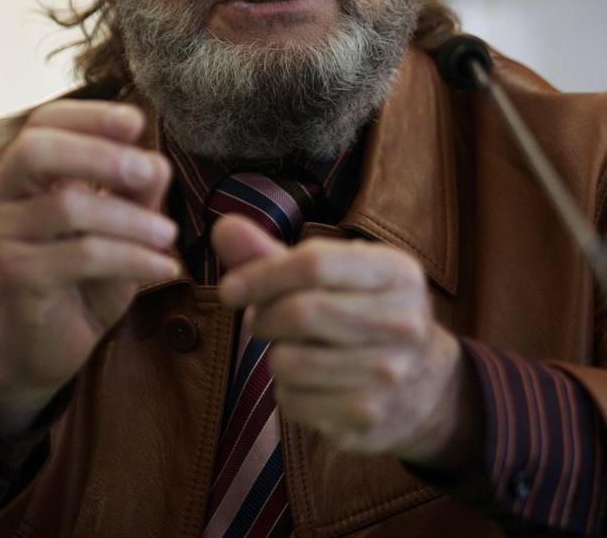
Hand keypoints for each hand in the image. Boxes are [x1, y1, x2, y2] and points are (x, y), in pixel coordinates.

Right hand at [0, 100, 178, 434]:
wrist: (46, 348)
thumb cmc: (83, 278)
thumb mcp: (117, 226)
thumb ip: (133, 191)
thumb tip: (157, 162)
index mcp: (21, 175)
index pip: (45, 124)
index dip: (91, 116)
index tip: (138, 123)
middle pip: (37, 150)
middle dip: (101, 153)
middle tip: (151, 171)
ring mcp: (0, 236)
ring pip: (69, 206)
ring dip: (132, 218)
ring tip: (169, 235)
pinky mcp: (14, 276)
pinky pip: (81, 255)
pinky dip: (133, 258)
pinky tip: (165, 269)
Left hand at [213, 215, 482, 466]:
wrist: (424, 385)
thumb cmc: (362, 311)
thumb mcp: (333, 274)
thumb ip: (272, 253)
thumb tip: (222, 227)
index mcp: (396, 272)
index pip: (315, 264)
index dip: (261, 274)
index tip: (228, 289)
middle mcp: (403, 322)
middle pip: (301, 312)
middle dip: (265, 317)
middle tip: (262, 320)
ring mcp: (389, 375)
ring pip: (288, 361)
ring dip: (275, 356)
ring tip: (296, 349)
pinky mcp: (367, 419)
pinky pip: (291, 401)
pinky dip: (286, 391)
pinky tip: (311, 382)